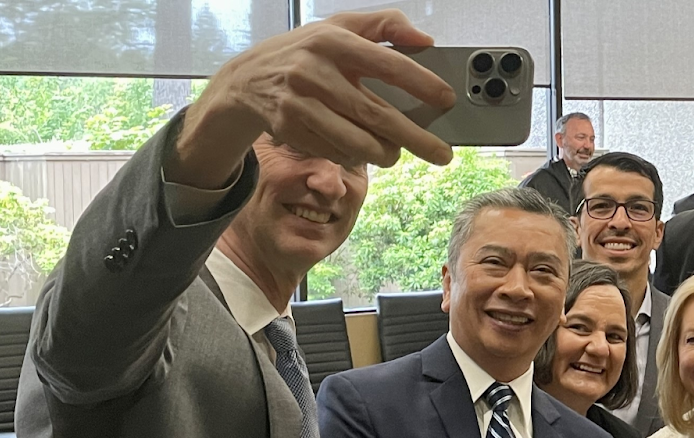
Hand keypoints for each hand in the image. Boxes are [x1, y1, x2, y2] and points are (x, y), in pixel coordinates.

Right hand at [172, 10, 456, 187]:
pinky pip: (336, 152)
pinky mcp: (290, 128)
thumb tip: (424, 38)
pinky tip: (358, 148)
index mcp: (332, 40)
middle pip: (377, 114)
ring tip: (395, 152)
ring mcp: (300, 102)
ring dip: (385, 153)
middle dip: (415, 138)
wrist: (247, 79)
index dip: (421, 83)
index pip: (387, 63)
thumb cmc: (305, 53)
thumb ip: (384, 26)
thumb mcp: (339, 28)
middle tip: (442, 153)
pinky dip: (354, 156)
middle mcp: (315, 70)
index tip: (447, 98)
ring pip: (358, 142)